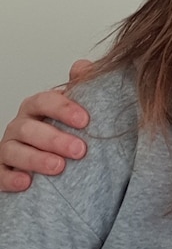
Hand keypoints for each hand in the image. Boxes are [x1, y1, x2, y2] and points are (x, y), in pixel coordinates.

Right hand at [0, 59, 93, 190]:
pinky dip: (11, 178)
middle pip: (31, 129)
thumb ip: (81, 87)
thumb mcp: (75, 108)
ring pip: (14, 151)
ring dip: (36, 159)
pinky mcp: (2, 170)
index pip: (45, 101)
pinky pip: (0, 174)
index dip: (64, 109)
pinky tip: (26, 182)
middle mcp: (21, 125)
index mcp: (38, 107)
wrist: (55, 157)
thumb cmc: (64, 129)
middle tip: (80, 150)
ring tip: (59, 167)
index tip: (85, 120)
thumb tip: (84, 66)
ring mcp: (9, 148)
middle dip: (55, 139)